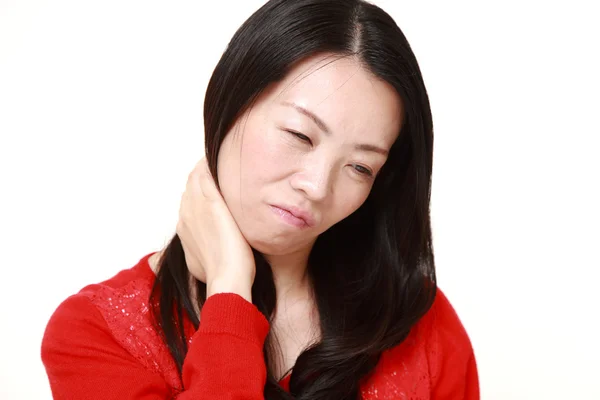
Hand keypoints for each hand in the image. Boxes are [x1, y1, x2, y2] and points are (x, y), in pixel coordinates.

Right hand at [176, 157, 255, 301]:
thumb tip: (202, 253)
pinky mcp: (212, 204)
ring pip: (197, 179)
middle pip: (190, 186)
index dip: (198, 190)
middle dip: (201, 175)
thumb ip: (200, 252)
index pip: (188, 201)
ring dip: (205, 168)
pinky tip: (214, 158)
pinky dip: (209, 166)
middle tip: (215, 165)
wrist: (226, 279)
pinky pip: (206, 177)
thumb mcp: (201, 264)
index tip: (209, 184)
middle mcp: (186, 215)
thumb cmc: (219, 275)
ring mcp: (197, 208)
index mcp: (184, 228)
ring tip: (216, 159)